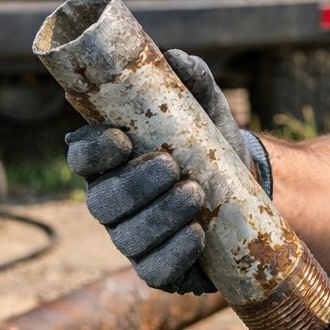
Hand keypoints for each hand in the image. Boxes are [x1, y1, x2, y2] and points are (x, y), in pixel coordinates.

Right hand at [63, 51, 271, 293]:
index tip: (121, 138)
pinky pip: (153, 270)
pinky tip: (197, 234)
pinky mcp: (157, 267)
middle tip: (171, 166)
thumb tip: (179, 59)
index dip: (93, 150)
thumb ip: (192, 82)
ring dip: (160, 216)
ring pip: (127, 236)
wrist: (247, 191)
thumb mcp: (206, 112)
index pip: (81, 155)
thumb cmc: (211, 146)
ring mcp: (131, 237)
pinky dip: (174, 253)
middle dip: (135, 184)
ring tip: (195, 194)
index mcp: (110, 160)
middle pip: (102, 201)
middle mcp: (111, 200)